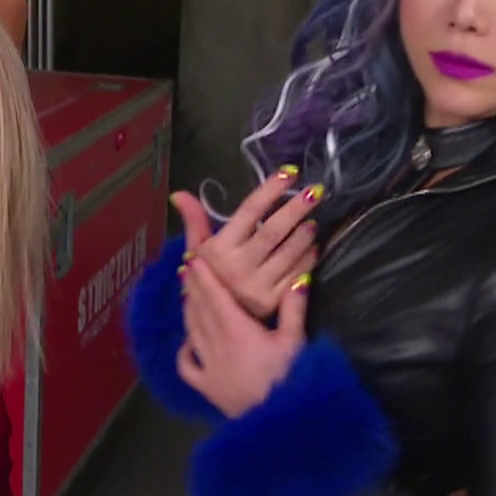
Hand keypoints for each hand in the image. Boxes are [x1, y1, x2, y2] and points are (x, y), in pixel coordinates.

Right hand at [172, 167, 321, 319]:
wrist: (213, 322)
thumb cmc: (208, 279)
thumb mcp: (197, 250)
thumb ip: (194, 221)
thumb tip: (180, 194)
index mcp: (220, 249)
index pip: (249, 211)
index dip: (270, 190)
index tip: (289, 173)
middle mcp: (238, 266)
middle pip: (273, 230)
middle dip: (296, 208)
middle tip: (316, 190)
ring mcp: (257, 285)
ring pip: (288, 252)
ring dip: (304, 234)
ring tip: (312, 220)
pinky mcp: (272, 301)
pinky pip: (296, 274)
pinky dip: (307, 258)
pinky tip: (312, 247)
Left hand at [176, 256, 307, 417]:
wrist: (279, 422)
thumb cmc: (290, 379)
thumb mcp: (295, 341)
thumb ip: (294, 308)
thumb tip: (299, 277)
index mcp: (236, 329)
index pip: (214, 296)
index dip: (204, 276)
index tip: (194, 259)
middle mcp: (216, 343)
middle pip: (199, 310)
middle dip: (193, 288)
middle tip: (186, 269)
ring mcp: (208, 366)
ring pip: (192, 331)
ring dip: (189, 312)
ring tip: (187, 296)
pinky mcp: (206, 387)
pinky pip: (187, 366)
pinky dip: (184, 351)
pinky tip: (188, 342)